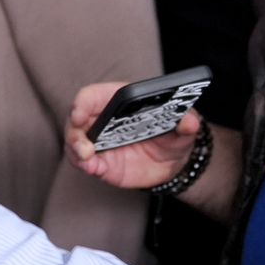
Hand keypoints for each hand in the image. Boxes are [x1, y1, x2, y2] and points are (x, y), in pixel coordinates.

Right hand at [65, 81, 201, 189]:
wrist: (175, 160)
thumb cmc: (173, 132)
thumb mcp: (184, 124)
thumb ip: (187, 120)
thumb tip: (190, 121)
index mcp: (118, 100)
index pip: (92, 96)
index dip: (82, 102)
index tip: (79, 113)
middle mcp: (103, 119)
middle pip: (76, 120)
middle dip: (75, 132)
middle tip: (84, 146)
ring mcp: (100, 142)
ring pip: (76, 144)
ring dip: (77, 152)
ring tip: (88, 160)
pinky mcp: (103, 163)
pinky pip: (87, 164)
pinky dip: (87, 166)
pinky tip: (94, 169)